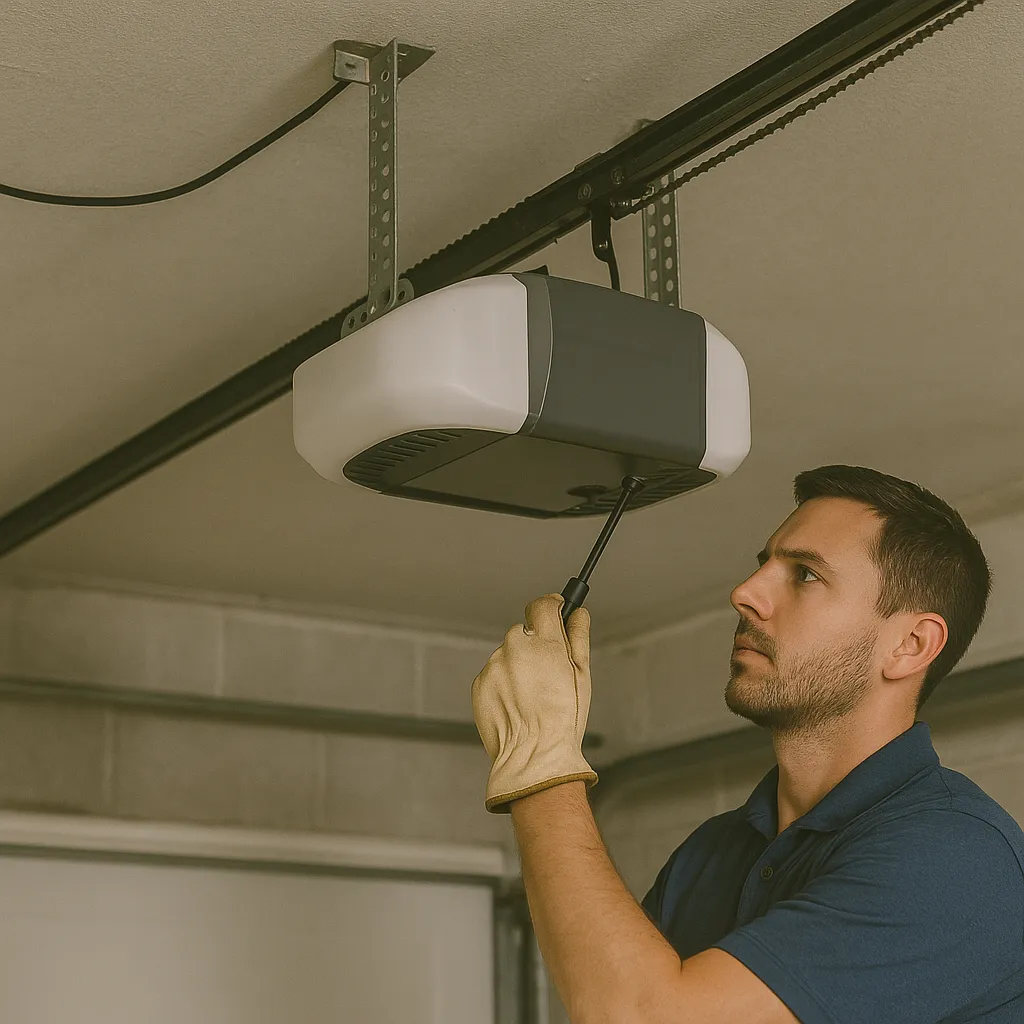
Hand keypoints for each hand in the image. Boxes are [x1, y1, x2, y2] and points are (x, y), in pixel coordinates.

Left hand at [472, 593, 597, 812]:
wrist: (533, 755)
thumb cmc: (563, 718)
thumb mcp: (582, 675)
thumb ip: (578, 636)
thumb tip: (578, 613)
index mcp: (544, 641)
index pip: (542, 605)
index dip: (551, 606)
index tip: (555, 611)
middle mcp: (515, 647)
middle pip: (524, 631)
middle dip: (535, 644)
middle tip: (548, 672)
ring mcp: (494, 665)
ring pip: (507, 654)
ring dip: (518, 666)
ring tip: (532, 697)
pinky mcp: (479, 683)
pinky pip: (493, 674)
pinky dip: (503, 684)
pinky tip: (517, 704)